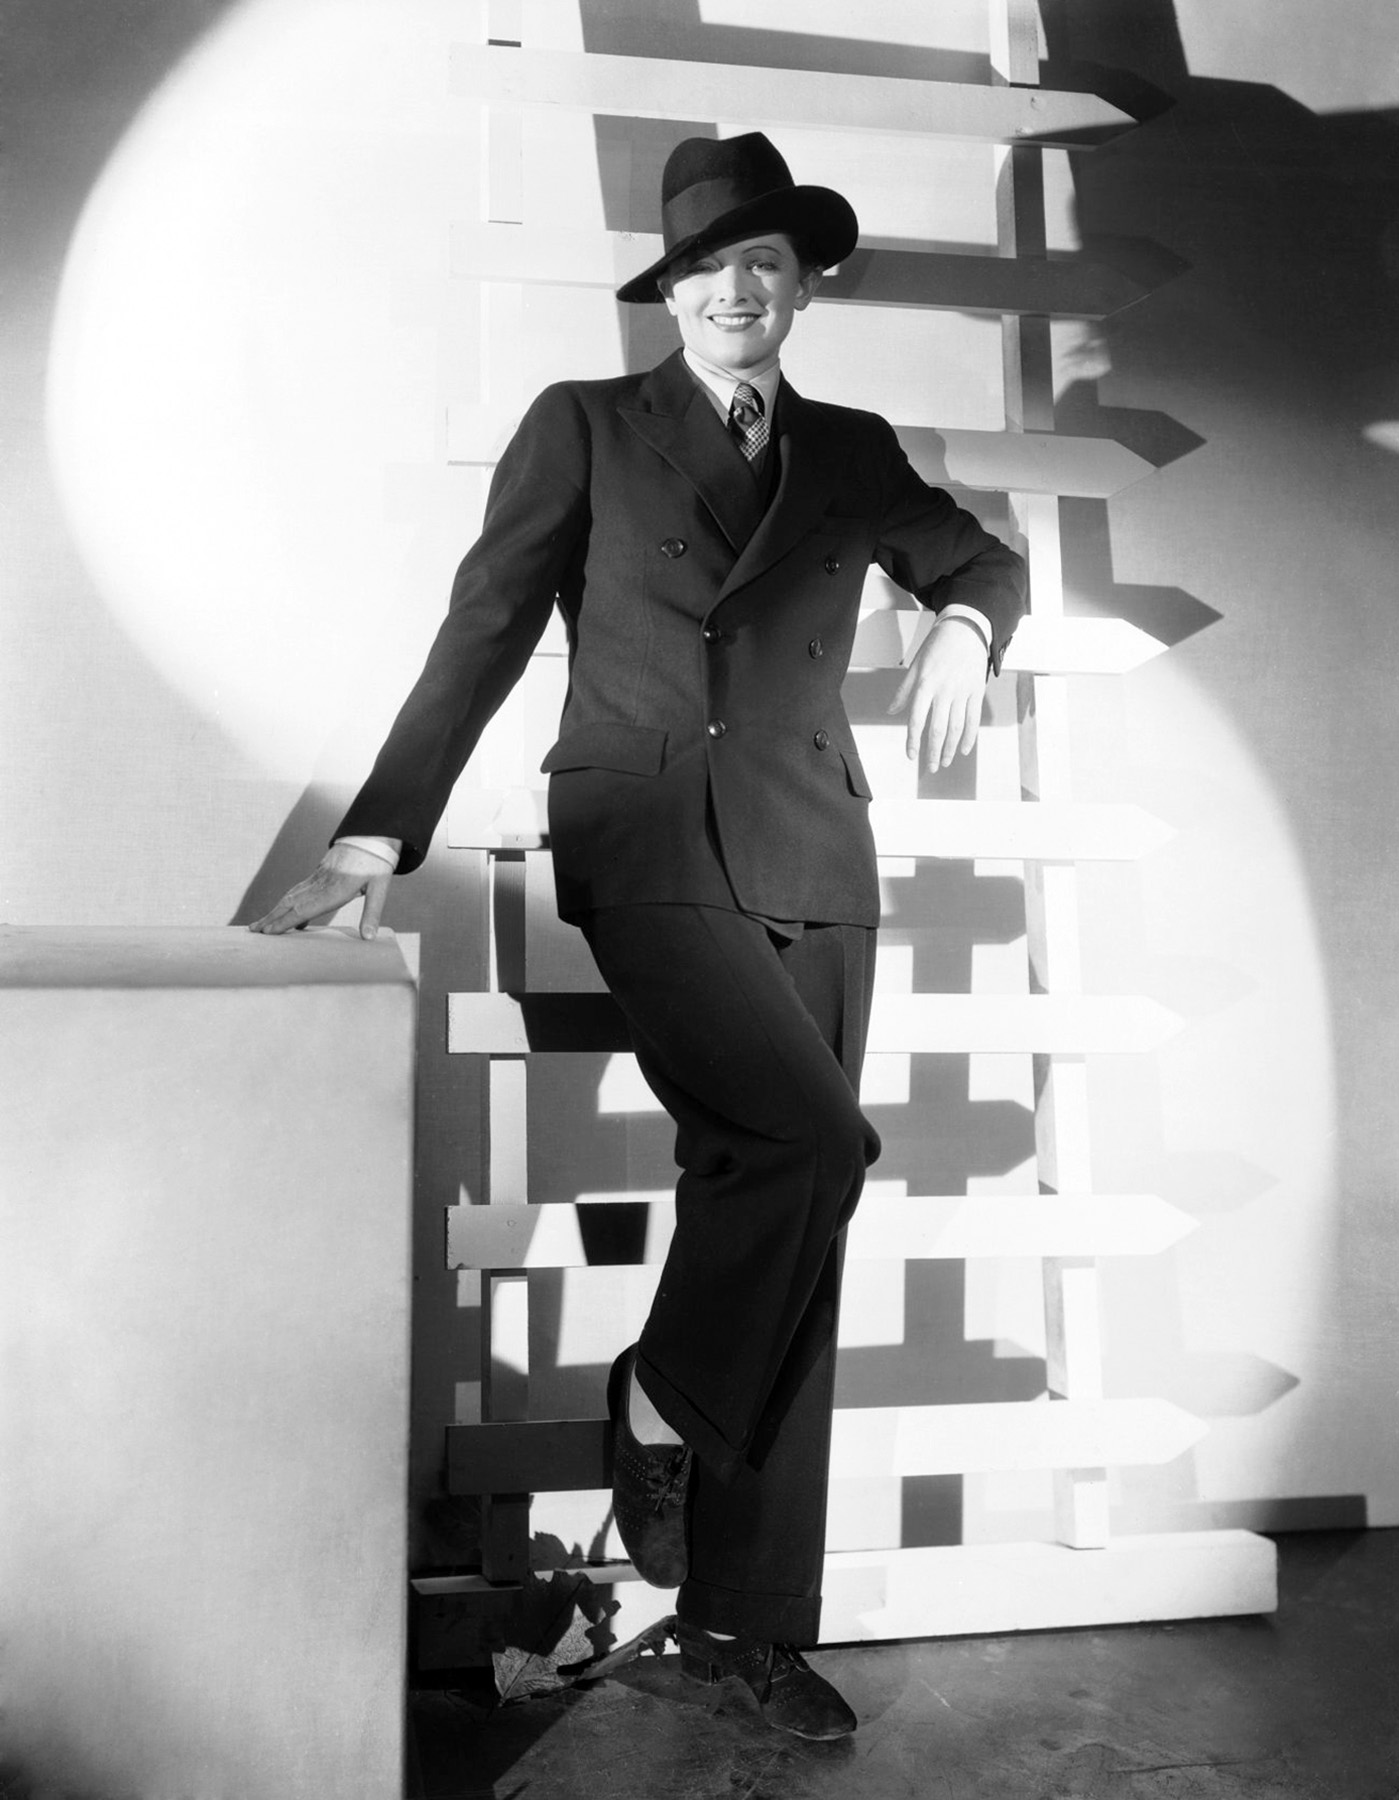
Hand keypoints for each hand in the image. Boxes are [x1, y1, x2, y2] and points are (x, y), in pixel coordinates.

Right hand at [248, 843, 393, 938]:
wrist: (371, 834)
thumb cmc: (377, 863)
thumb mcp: (381, 888)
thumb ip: (373, 913)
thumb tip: (368, 938)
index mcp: (335, 890)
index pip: (304, 909)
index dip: (285, 921)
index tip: (269, 932)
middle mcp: (321, 884)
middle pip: (290, 903)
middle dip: (271, 918)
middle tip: (254, 931)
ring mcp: (317, 877)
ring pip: (291, 895)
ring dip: (274, 910)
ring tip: (261, 924)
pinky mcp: (319, 873)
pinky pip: (298, 890)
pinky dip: (287, 902)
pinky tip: (286, 913)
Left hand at [887, 616, 989, 771]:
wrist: (966, 629)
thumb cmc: (937, 646)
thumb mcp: (915, 666)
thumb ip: (904, 691)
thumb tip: (890, 711)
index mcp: (925, 684)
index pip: (917, 720)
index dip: (913, 740)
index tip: (911, 755)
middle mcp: (944, 690)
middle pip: (938, 729)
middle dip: (934, 752)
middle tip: (931, 767)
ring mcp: (962, 692)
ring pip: (956, 728)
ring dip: (951, 749)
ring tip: (946, 762)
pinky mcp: (976, 691)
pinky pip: (973, 719)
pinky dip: (970, 737)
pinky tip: (965, 749)